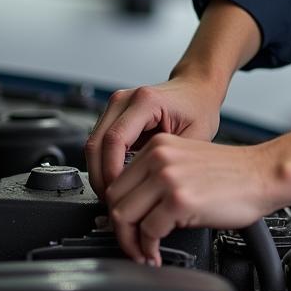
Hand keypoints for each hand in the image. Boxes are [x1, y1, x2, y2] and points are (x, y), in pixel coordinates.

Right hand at [85, 77, 222, 198]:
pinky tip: (117, 180)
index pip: (114, 140)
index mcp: (146, 101)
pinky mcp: (113, 114)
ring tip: (115, 194)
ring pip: (92, 145)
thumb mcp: (195, 136)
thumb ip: (170, 161)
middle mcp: (125, 99)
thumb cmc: (199, 108)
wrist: (197, 89)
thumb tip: (149, 190)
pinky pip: (99, 143)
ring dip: (98, 172)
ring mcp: (116, 105)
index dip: (111, 171)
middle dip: (100, 177)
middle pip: (95, 144)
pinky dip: (103, 164)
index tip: (119, 194)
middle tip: (113, 201)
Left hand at [105, 133, 277, 264]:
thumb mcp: (188, 162)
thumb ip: (158, 176)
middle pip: (115, 199)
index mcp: (160, 146)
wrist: (265, 174)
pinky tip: (158, 254)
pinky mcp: (179, 200)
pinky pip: (148, 232)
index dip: (119, 209)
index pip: (117, 180)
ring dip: (131, 242)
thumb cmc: (235, 173)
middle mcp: (160, 157)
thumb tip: (133, 206)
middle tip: (133, 244)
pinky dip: (149, 249)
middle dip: (120, 229)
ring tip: (144, 252)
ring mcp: (168, 178)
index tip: (128, 226)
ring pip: (124, 216)